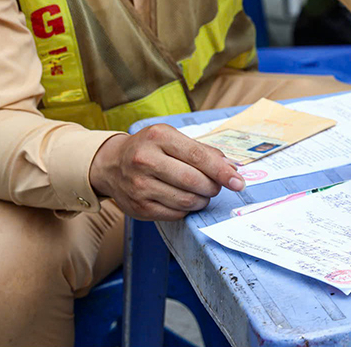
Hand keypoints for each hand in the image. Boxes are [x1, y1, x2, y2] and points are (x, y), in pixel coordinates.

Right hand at [88, 125, 244, 220]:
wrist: (112, 164)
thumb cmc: (150, 148)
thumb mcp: (172, 138)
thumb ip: (203, 151)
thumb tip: (232, 167)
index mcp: (159, 137)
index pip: (198, 156)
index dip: (222, 171)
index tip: (238, 181)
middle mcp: (146, 160)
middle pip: (194, 181)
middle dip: (213, 187)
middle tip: (216, 187)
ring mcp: (139, 185)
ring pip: (186, 200)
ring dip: (202, 200)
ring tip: (202, 193)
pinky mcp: (138, 207)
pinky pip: (175, 214)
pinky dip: (187, 209)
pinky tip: (185, 200)